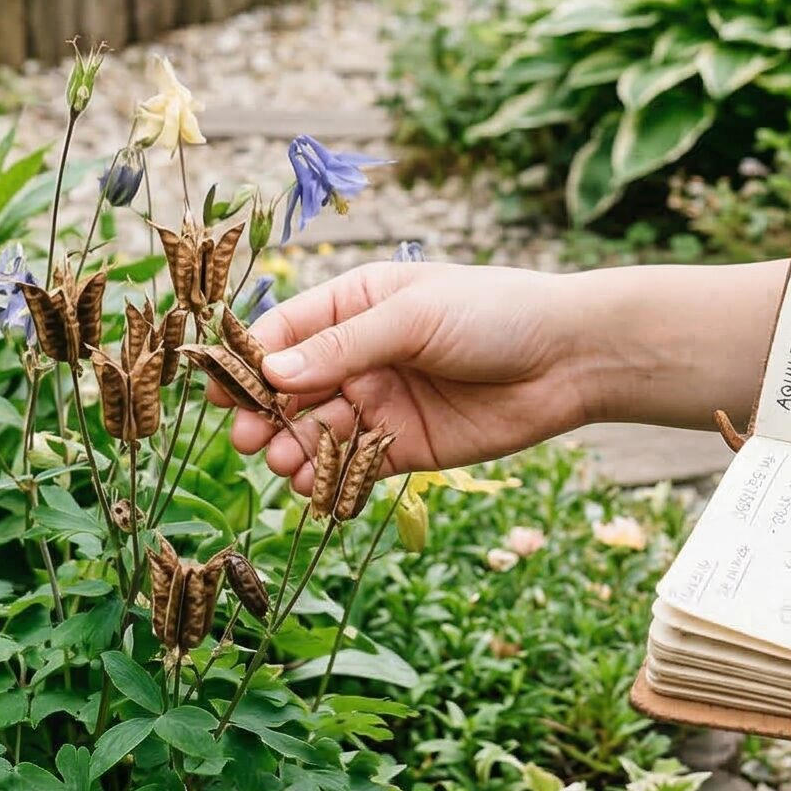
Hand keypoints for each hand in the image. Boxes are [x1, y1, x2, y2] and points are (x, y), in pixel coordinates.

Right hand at [213, 261, 585, 498]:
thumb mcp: (413, 316)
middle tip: (246, 435)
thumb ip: (344, 347)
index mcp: (356, 304)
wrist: (569, 358)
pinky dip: (327, 477)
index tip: (222, 389)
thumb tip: (272, 372)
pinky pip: (352, 465)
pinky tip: (313, 486)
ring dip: (292, 447)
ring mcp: (380, 401)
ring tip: (281, 462)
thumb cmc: (494, 313)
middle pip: (292, 387)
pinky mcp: (403, 446)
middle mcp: (361, 354)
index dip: (251, 360)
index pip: (287, 332)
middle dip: (264, 411)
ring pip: (316, 430)